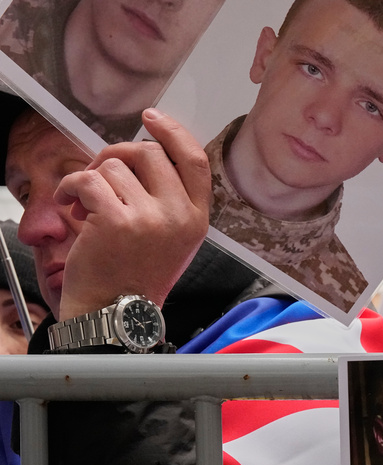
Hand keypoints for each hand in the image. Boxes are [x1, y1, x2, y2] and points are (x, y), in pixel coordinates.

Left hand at [54, 109, 209, 318]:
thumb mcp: (172, 239)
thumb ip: (169, 198)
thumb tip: (144, 153)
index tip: (152, 119)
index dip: (173, 133)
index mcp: (196, 218)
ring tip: (85, 206)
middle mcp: (178, 216)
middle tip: (99, 172)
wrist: (116, 312)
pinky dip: (71, 188)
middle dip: (116, 154)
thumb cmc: (137, 275)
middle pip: (149, 153)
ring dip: (90, 178)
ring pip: (113, 166)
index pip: (195, 161)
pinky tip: (71, 206)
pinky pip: (88, 180)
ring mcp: (149, 218)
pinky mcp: (116, 221)